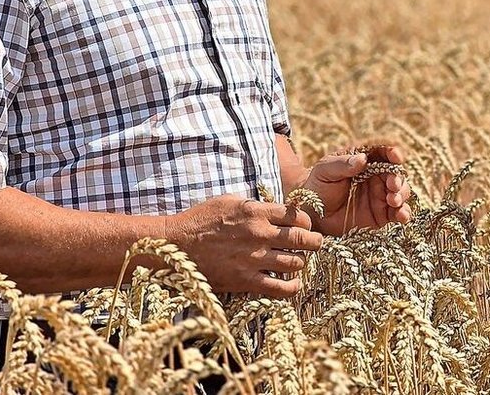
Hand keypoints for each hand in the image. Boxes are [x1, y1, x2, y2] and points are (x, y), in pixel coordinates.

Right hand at [166, 195, 323, 297]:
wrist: (175, 245)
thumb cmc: (200, 220)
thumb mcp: (229, 201)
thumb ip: (256, 205)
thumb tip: (277, 208)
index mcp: (256, 212)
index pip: (298, 216)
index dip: (306, 222)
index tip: (305, 226)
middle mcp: (259, 235)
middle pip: (304, 240)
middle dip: (314, 242)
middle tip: (313, 244)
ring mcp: (253, 259)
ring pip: (296, 264)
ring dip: (300, 263)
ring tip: (297, 262)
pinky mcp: (245, 281)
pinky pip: (280, 289)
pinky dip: (292, 287)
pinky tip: (292, 284)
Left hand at [299, 144, 412, 234]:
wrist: (312, 213)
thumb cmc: (318, 185)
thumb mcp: (325, 170)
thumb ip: (343, 164)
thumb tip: (363, 159)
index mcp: (365, 161)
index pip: (383, 153)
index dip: (392, 152)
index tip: (395, 156)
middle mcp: (377, 177)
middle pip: (396, 173)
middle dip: (398, 178)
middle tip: (393, 184)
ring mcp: (381, 196)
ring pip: (401, 192)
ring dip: (402, 195)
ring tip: (393, 200)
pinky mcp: (382, 215)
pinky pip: (398, 213)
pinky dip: (404, 214)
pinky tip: (402, 216)